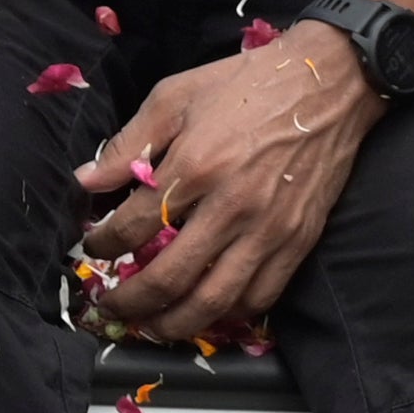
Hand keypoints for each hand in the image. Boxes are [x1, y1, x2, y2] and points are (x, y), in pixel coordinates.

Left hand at [76, 21, 386, 340]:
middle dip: (133, 301)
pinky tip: (207, 313)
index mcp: (195, 166)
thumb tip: (86, 180)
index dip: (105, 244)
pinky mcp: (299, 241)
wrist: (327, 86)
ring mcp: (269, 230)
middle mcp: (231, 207)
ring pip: (216, 299)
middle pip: (172, 276)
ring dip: (177, 323)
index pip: (135, 224)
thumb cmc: (244, 84)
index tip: (92, 248)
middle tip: (112, 308)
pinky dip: (230, 315)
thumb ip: (128, 142)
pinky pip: (261, 295)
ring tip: (152, 327)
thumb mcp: (175, 96)